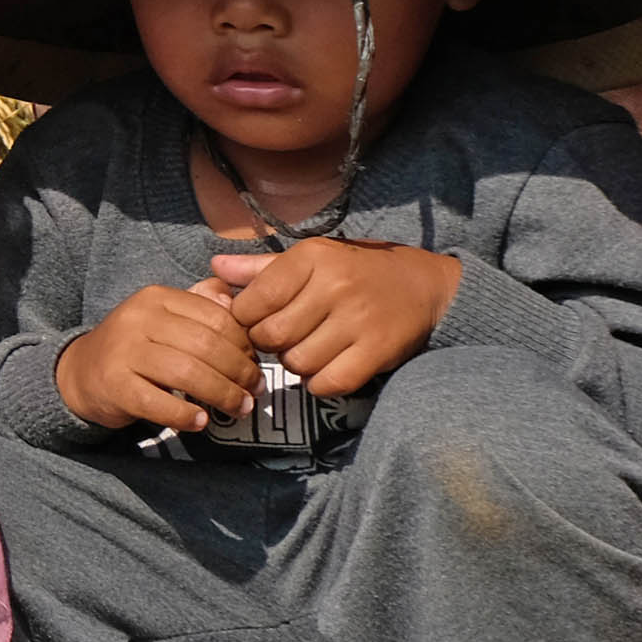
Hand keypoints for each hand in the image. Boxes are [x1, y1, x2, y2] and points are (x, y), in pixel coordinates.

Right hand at [55, 282, 260, 430]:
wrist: (81, 372)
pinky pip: (159, 403)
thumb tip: (234, 300)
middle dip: (239, 372)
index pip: (215, 317)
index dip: (244, 343)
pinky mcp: (114, 386)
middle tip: (255, 391)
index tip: (255, 363)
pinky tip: (200, 422)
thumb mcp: (164, 316)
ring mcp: (124, 352)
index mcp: (156, 297)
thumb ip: (200, 304)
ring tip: (239, 408)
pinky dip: (186, 415)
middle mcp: (138, 319)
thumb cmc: (136, 346)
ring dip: (222, 395)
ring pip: (188, 373)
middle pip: (206, 346)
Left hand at [211, 241, 462, 396]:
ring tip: (307, 349)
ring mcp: (359, 321)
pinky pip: (328, 383)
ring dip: (295, 364)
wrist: (426, 285)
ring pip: (297, 363)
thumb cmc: (356, 271)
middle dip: (267, 343)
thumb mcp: (311, 258)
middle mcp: (334, 287)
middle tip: (281, 338)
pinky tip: (327, 366)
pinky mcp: (378, 352)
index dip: (245, 318)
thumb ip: (261, 268)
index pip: (253, 300)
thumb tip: (215, 267)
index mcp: (312, 258)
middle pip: (271, 335)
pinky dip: (320, 383)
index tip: (256, 319)